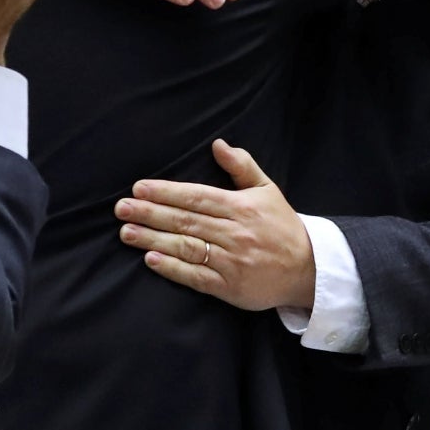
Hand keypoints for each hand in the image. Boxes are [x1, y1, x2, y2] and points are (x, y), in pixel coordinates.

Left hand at [117, 140, 314, 312]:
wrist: (308, 269)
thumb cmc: (282, 226)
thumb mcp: (267, 190)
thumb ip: (242, 166)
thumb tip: (218, 144)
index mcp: (241, 207)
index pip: (197, 197)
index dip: (167, 192)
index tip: (139, 187)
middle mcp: (235, 233)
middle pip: (186, 221)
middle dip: (151, 213)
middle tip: (122, 208)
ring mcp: (231, 261)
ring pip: (187, 247)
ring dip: (153, 240)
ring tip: (127, 232)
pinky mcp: (229, 286)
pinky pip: (196, 276)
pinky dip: (173, 269)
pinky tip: (152, 260)